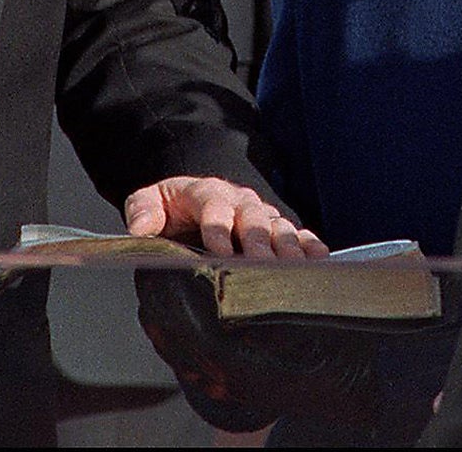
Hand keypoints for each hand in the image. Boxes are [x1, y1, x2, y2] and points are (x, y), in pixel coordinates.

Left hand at [124, 176, 327, 258]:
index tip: (219, 253)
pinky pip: (298, 233)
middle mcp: (240, 200)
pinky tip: (320, 260)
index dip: (218, 228)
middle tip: (262, 267)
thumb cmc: (172, 206)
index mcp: (206, 192)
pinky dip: (310, 245)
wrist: (194, 199)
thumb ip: (142, 209)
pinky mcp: (277, 226)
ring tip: (293, 269)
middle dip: (257, 242)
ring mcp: (261, 213)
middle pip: (252, 218)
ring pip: (278, 226)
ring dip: (287, 246)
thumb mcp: (150, 200)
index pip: (214, 207)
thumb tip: (141, 228)